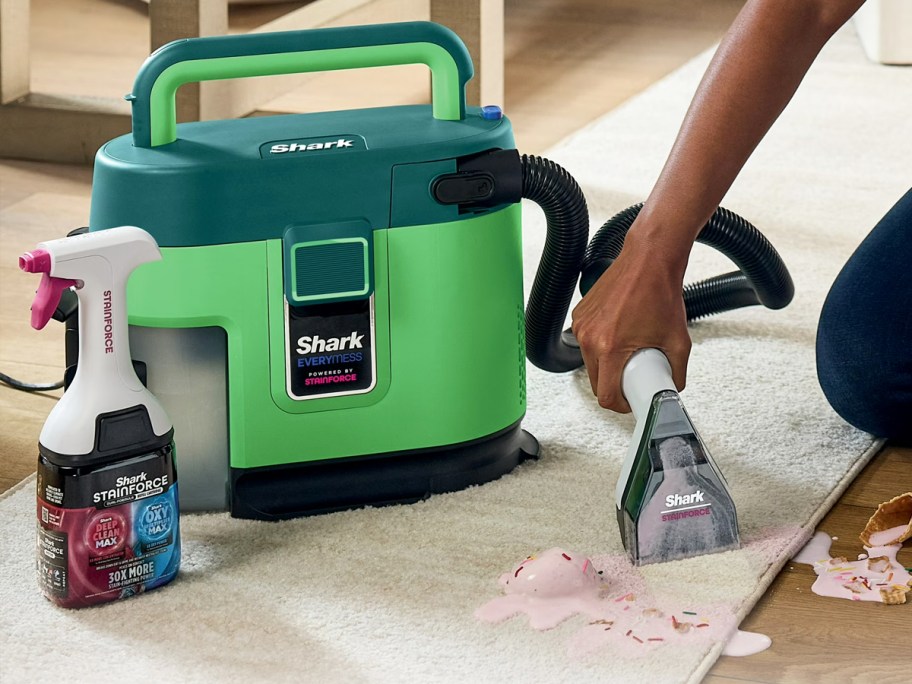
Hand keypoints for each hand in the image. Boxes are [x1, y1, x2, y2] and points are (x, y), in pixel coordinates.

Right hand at [570, 230, 691, 412]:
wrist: (649, 260)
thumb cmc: (660, 292)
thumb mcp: (679, 341)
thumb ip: (677, 372)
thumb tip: (671, 388)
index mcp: (610, 347)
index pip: (605, 395)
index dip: (620, 404)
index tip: (629, 400)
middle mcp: (590, 337)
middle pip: (596, 382)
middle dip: (615, 384)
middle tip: (635, 375)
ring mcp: (582, 325)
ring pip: (590, 362)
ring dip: (607, 364)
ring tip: (629, 350)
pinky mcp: (580, 315)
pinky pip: (587, 342)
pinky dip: (601, 345)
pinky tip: (620, 332)